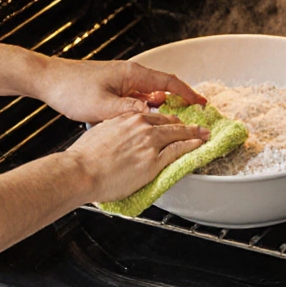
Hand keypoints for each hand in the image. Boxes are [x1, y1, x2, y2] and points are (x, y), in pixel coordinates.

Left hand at [32, 57, 205, 123]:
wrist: (47, 80)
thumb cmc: (71, 89)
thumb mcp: (103, 106)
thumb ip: (131, 111)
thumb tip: (153, 115)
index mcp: (132, 74)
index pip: (170, 83)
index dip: (189, 94)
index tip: (203, 105)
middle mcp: (130, 75)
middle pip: (164, 88)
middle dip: (181, 102)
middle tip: (194, 117)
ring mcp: (122, 81)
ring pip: (151, 95)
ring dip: (164, 107)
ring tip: (175, 123)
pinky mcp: (113, 89)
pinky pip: (138, 98)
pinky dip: (148, 108)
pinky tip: (147, 121)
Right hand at [65, 112, 207, 202]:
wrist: (81, 170)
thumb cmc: (84, 157)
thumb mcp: (100, 133)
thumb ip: (115, 132)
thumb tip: (118, 138)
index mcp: (126, 118)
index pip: (153, 116)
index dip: (166, 119)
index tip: (173, 121)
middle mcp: (140, 126)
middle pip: (169, 122)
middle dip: (185, 124)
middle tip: (196, 126)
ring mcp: (149, 143)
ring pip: (177, 134)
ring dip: (194, 133)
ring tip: (205, 134)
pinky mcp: (153, 161)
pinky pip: (177, 151)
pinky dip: (191, 146)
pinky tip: (199, 145)